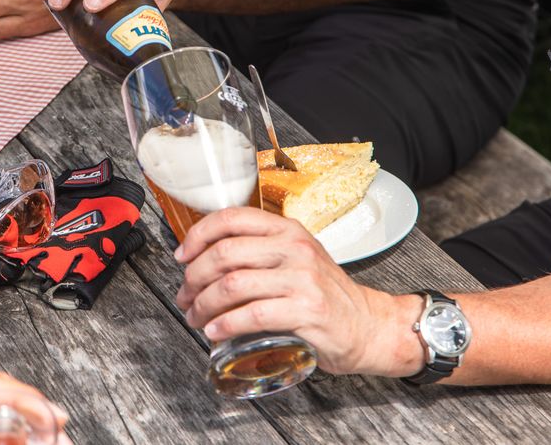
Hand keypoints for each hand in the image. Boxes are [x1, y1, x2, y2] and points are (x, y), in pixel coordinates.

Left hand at [174, 207, 424, 377]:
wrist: (368, 324)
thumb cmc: (325, 293)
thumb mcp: (295, 257)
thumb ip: (260, 250)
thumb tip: (207, 258)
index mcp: (286, 229)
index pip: (231, 218)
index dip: (197, 236)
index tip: (182, 256)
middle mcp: (293, 248)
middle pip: (225, 254)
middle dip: (194, 278)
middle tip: (185, 296)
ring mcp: (302, 279)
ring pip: (233, 285)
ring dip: (204, 305)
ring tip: (195, 318)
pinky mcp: (307, 310)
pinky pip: (254, 314)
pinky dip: (226, 324)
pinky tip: (216, 331)